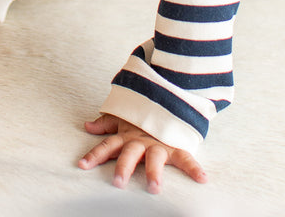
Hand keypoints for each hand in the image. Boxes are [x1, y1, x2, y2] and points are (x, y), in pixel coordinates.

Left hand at [79, 114, 206, 192]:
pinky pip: (186, 157)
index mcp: (126, 136)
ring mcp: (158, 144)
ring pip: (155, 159)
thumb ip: (106, 123)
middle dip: (124, 168)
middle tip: (118, 182)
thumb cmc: (142, 113)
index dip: (95, 155)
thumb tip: (87, 126)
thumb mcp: (123, 117)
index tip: (82, 166)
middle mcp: (140, 141)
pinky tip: (202, 179)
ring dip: (154, 172)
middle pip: (129, 154)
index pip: (107, 146)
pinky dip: (194, 168)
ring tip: (154, 188)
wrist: (167, 95)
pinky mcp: (176, 145)